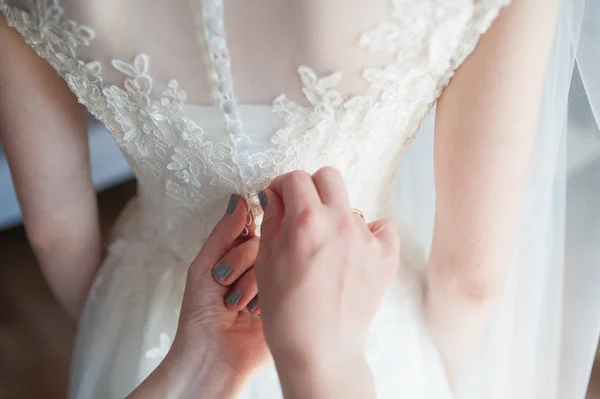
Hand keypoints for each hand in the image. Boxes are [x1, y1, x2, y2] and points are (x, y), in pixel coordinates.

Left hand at [129, 195, 268, 397]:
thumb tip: (238, 199)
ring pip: (275, 263)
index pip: (252, 226)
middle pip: (264, 243)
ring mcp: (273, 285)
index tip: (238, 243)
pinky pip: (285, 285)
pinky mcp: (285, 302)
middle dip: (239, 264)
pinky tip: (254, 314)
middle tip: (223, 284)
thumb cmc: (199, 316)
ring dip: (251, 285)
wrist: (211, 358)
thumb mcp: (203, 267)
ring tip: (236, 306)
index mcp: (237, 254)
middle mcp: (258, 266)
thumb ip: (223, 233)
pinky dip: (266, 298)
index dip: (245, 234)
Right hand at [254, 167, 400, 397]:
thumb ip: (272, 221)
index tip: (280, 198)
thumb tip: (275, 197)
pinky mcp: (386, 256)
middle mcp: (340, 223)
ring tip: (326, 244)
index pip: (295, 178)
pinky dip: (370, 233)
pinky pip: (383, 227)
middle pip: (328, 177)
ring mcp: (367, 239)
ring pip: (352, 204)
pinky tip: (355, 250)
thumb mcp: (266, 262)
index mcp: (306, 221)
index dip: (282, 186)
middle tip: (302, 211)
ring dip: (336, 215)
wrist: (320, 350)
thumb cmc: (287, 314)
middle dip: (311, 188)